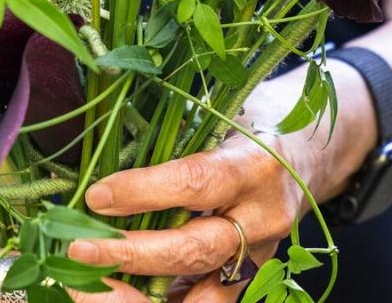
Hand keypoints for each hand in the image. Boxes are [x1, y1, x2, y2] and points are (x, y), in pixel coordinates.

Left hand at [67, 66, 376, 301]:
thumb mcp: (224, 107)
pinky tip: (117, 297)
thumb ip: (178, 128)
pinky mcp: (252, 278)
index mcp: (255, 165)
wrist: (312, 149)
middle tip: (80, 248)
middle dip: (132, 254)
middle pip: (196, 249)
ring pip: (203, 295)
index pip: (195, 184)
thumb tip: (107, 136)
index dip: (144, 192)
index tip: (97, 195)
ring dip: (140, 297)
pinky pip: (207, 302)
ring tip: (87, 289)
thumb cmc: (254, 118)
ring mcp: (261, 257)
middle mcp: (264, 218)